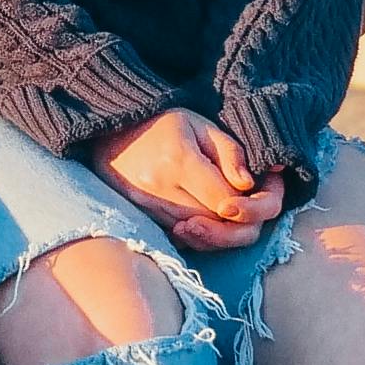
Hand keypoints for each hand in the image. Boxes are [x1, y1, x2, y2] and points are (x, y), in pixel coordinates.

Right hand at [96, 108, 285, 252]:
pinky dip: (195, 233)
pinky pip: (178, 239)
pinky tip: (200, 216)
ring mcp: (145, 207)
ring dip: (216, 229)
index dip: (246, 202)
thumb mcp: (201, 125)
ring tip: (222, 207)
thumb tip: (248, 185)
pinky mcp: (139, 218)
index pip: (225, 200)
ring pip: (196, 236)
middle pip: (212, 224)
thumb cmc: (163, 125)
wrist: (112, 132)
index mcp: (178, 160)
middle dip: (235, 219)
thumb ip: (230, 153)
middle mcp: (158, 188)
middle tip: (242, 205)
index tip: (251, 191)